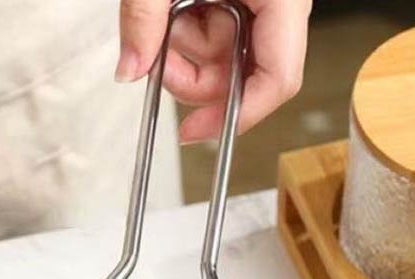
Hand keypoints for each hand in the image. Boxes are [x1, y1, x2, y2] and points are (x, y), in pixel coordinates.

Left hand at [115, 0, 311, 142]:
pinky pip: (221, 33)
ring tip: (165, 12)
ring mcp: (268, 1)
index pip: (278, 80)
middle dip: (193, 77)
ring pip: (227, 57)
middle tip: (157, 57)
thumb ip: (144, 18)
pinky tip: (177, 7)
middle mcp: (283, 2)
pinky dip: (190, 31)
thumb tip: (131, 70)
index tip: (192, 131)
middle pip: (245, 75)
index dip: (235, 115)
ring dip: (185, 49)